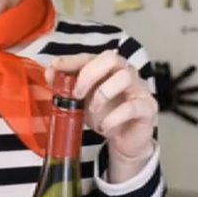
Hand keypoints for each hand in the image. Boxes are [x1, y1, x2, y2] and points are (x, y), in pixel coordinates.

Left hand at [47, 49, 156, 181]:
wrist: (125, 140)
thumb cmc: (106, 115)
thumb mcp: (82, 101)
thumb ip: (67, 86)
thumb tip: (50, 73)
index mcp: (109, 69)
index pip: (91, 56)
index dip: (73, 60)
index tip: (56, 66)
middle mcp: (126, 73)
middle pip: (111, 58)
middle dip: (89, 74)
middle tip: (76, 94)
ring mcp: (139, 88)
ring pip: (124, 77)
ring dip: (102, 95)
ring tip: (92, 113)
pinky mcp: (148, 107)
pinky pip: (132, 106)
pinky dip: (114, 118)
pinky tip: (105, 127)